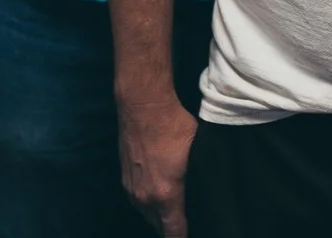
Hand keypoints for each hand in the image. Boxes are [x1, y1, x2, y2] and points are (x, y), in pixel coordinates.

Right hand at [118, 95, 196, 236]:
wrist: (143, 105)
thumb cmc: (174, 126)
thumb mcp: (196, 152)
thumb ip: (198, 177)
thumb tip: (207, 187)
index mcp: (165, 194)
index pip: (174, 230)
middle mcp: (144, 197)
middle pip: (157, 225)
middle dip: (170, 229)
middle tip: (185, 225)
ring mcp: (131, 188)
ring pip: (146, 214)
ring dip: (157, 217)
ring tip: (173, 216)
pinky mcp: (124, 178)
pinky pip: (137, 201)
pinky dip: (147, 205)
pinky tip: (157, 199)